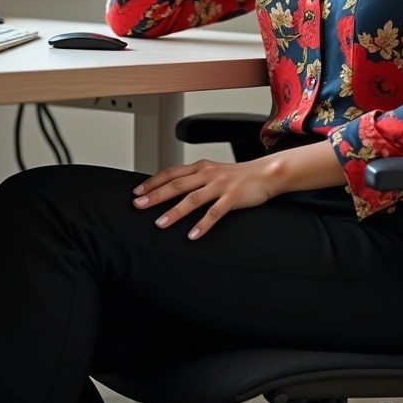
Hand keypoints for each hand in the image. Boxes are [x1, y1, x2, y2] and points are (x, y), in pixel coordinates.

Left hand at [132, 156, 279, 238]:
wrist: (266, 172)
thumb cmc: (238, 176)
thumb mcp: (213, 173)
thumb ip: (195, 179)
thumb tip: (172, 190)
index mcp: (200, 167)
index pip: (171, 173)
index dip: (152, 182)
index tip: (137, 192)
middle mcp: (207, 173)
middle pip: (177, 185)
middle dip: (155, 196)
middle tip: (139, 206)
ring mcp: (220, 185)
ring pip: (193, 199)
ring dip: (175, 212)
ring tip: (160, 224)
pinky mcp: (232, 197)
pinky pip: (215, 212)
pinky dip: (203, 224)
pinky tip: (193, 235)